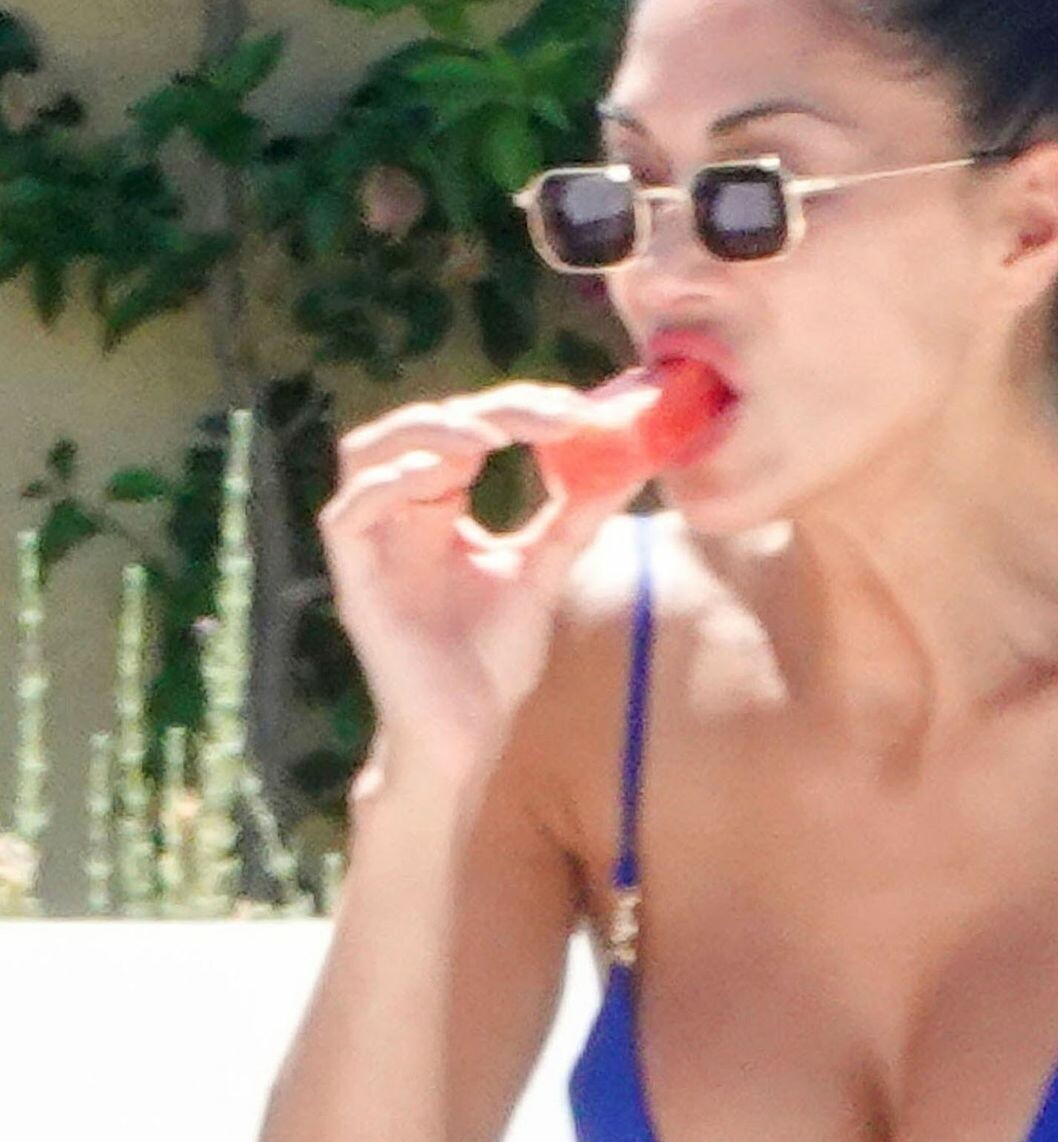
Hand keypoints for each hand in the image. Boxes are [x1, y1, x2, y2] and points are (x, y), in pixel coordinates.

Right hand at [318, 380, 647, 775]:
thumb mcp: (542, 571)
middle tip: (544, 413)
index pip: (466, 431)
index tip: (573, 408)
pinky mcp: (353, 578)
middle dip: (481, 410)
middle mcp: (398, 514)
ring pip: (365, 452)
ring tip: (488, 435)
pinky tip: (436, 477)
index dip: (513, 409)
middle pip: (418, 428)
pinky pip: (347, 512)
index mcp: (437, 507)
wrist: (467, 733)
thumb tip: (627, 465)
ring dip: (425, 432)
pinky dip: (385, 484)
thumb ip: (572, 517)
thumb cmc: (492, 660)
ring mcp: (372, 543)